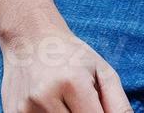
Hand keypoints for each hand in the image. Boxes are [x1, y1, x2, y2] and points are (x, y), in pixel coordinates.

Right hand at [0, 27, 131, 112]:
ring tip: (66, 103)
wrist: (29, 38)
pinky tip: (50, 106)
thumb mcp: (102, 71)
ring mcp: (25, 108)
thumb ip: (117, 104)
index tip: (98, 112)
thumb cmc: (70, 55)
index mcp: (72, 82)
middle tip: (81, 103)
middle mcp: (45, 97)